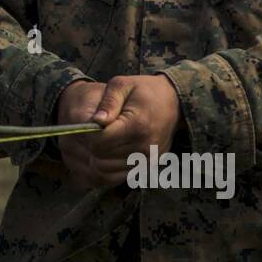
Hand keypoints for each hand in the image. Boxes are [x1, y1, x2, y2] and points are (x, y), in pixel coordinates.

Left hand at [55, 75, 183, 189]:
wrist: (174, 102)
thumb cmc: (144, 90)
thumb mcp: (122, 85)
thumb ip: (107, 102)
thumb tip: (94, 122)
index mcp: (137, 125)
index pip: (99, 142)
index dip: (87, 134)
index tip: (89, 123)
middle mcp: (145, 147)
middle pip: (100, 158)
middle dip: (90, 146)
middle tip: (91, 131)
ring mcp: (148, 160)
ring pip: (106, 171)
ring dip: (97, 158)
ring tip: (99, 138)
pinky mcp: (148, 167)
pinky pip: (117, 176)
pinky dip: (107, 167)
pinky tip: (107, 149)